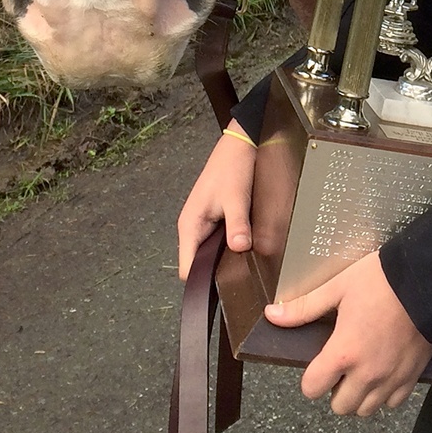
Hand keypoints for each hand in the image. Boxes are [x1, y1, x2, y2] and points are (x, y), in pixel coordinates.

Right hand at [177, 127, 255, 279]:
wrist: (239, 145)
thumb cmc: (231, 166)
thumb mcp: (236, 197)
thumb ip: (237, 224)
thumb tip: (239, 248)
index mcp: (190, 225)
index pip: (187, 268)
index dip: (201, 282)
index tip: (221, 288)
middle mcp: (193, 227)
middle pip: (198, 264)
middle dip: (215, 272)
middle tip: (238, 275)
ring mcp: (204, 223)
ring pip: (209, 253)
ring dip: (224, 258)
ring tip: (243, 261)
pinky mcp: (215, 219)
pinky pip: (219, 241)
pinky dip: (230, 246)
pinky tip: (244, 245)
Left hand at [265, 251, 431, 415]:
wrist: (430, 281)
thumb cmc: (383, 280)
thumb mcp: (339, 287)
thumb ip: (305, 307)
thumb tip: (273, 314)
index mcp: (344, 352)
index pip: (312, 389)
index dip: (311, 378)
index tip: (318, 363)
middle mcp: (367, 373)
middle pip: (339, 406)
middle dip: (335, 389)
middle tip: (341, 366)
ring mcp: (391, 378)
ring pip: (366, 409)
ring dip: (359, 395)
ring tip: (362, 369)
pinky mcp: (412, 377)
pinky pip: (392, 403)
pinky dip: (385, 394)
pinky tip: (383, 370)